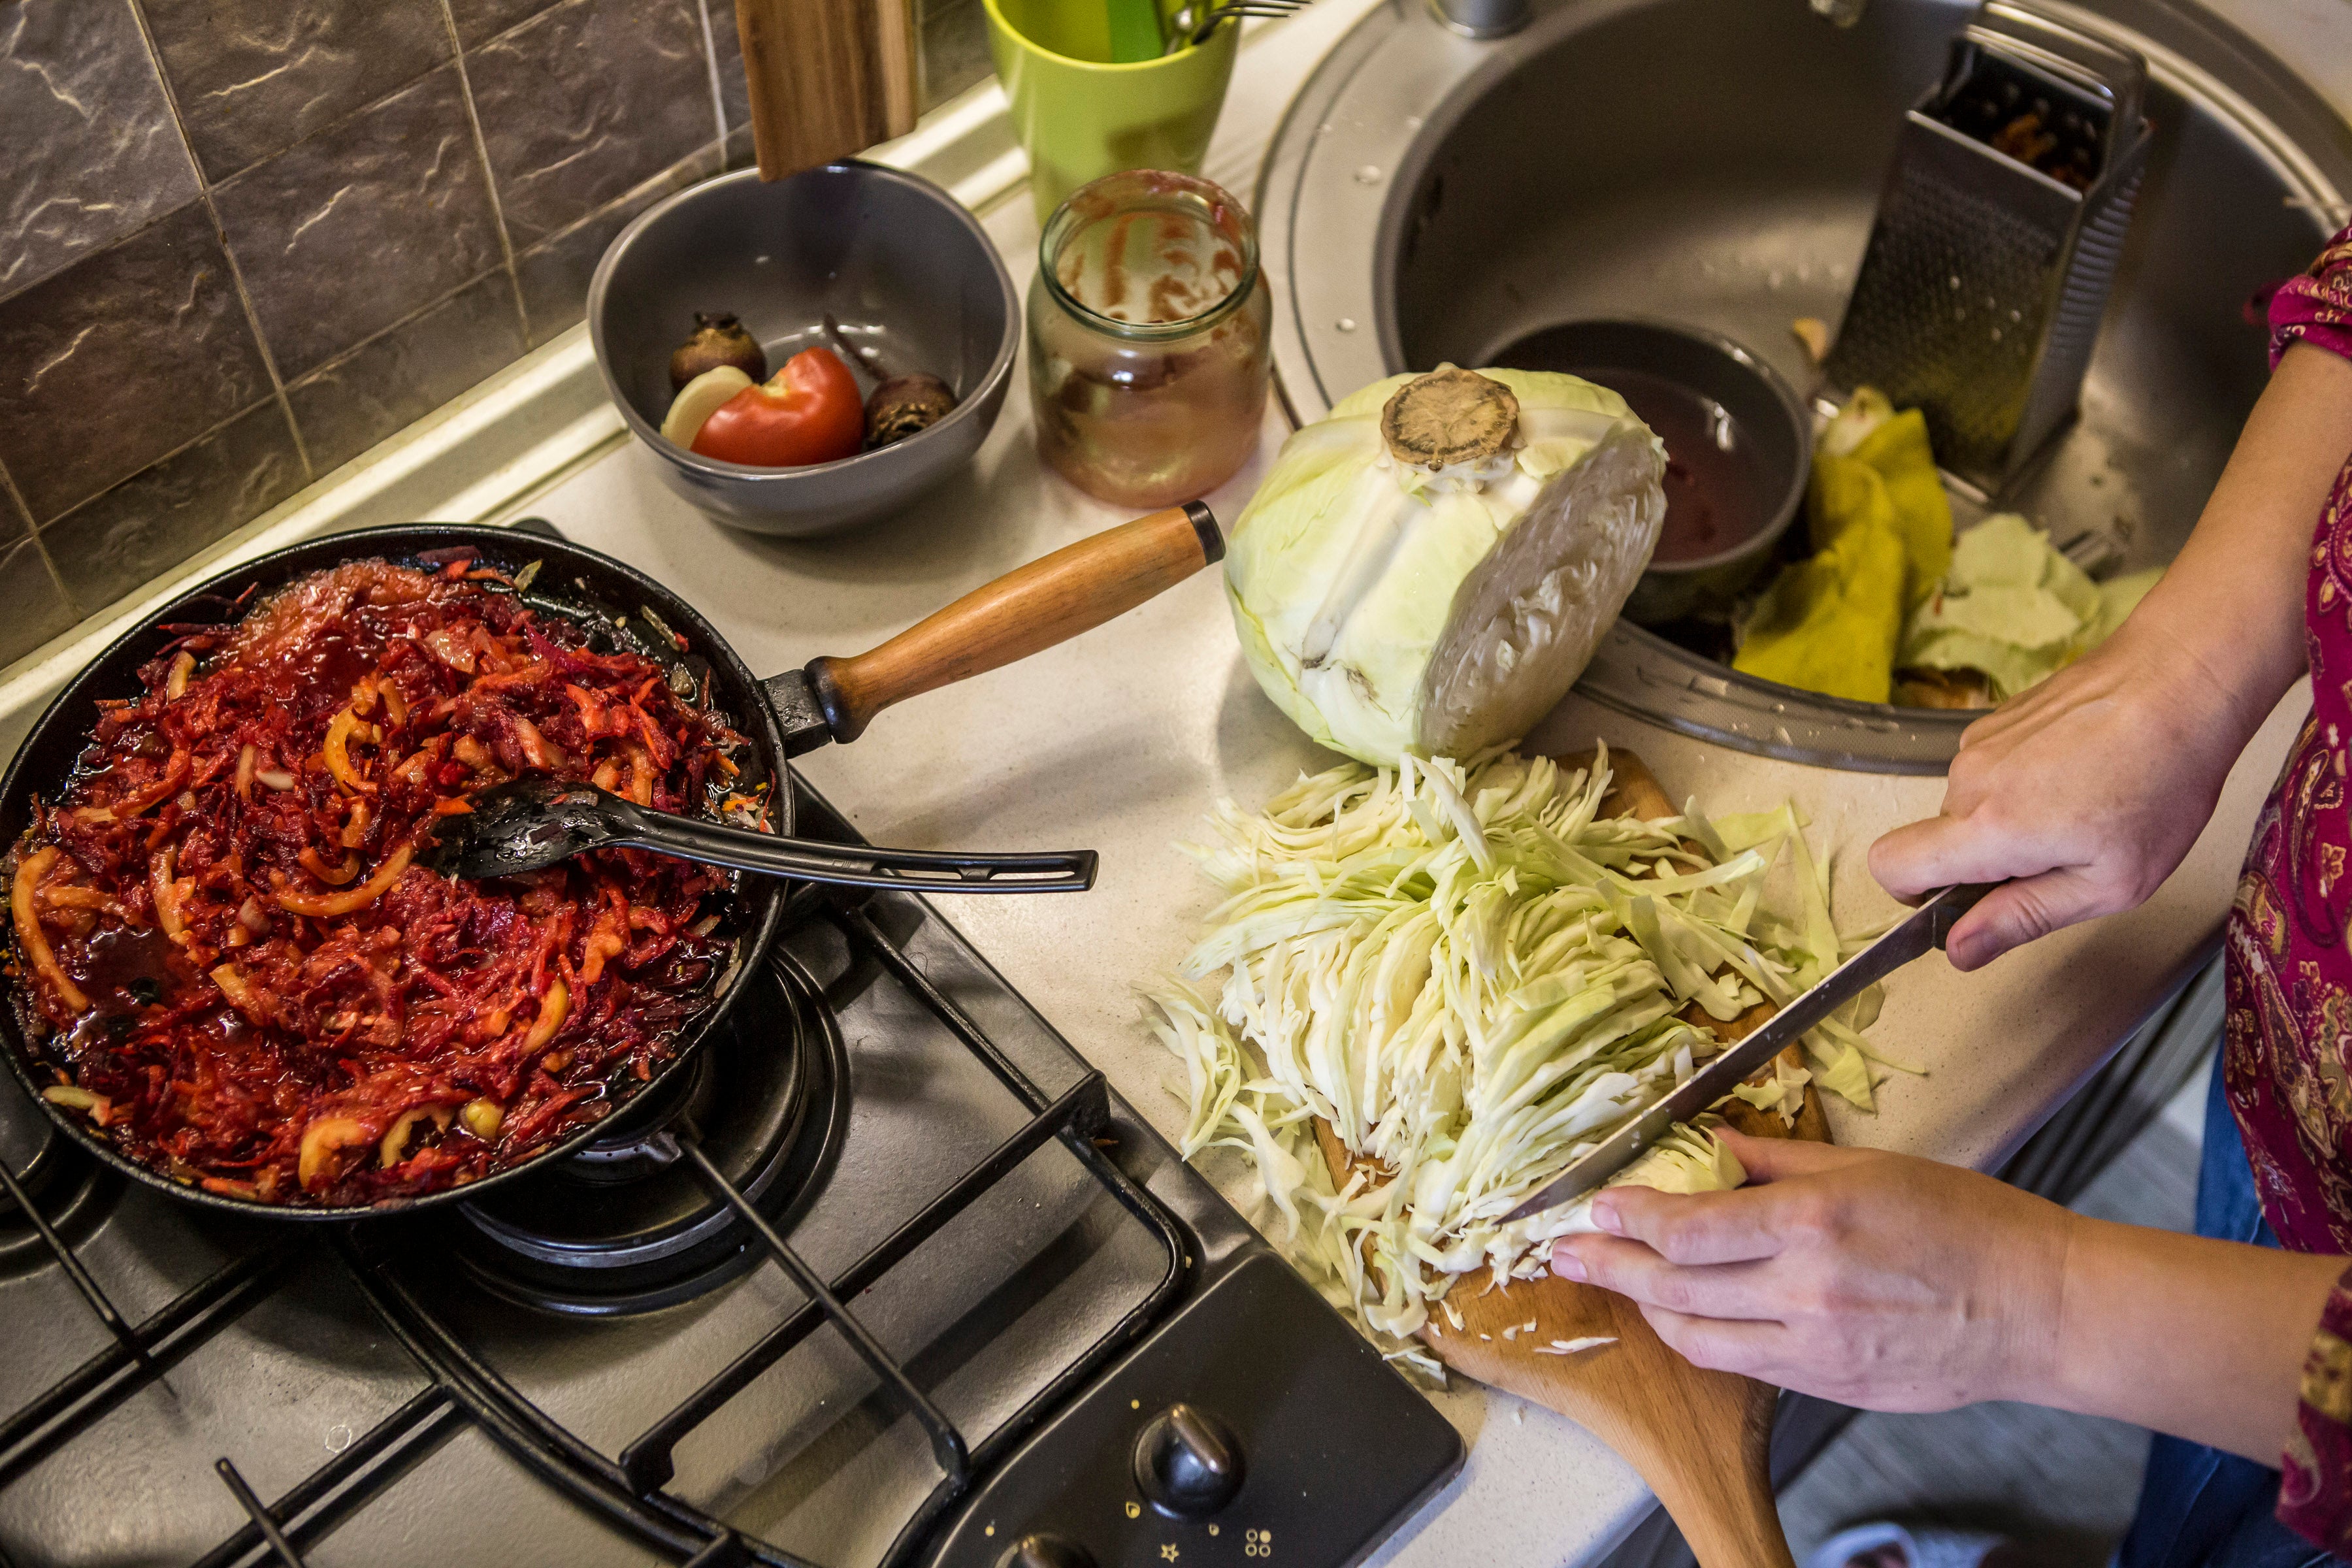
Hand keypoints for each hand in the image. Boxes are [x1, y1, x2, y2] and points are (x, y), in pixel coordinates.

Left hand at [1550, 1130, 2072, 1411]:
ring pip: (1697, 1337)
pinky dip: (1701, 1338)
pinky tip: (1683, 1315)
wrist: (2038, 1308)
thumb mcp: (1870, 1167)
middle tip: (1566, 1252)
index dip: (1629, 1220)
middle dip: (1610, 1267)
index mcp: (1814, 1221)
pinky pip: (1743, 1365)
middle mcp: (1805, 1288)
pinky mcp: (1830, 1384)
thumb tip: (1715, 1149)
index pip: (1688, 1228)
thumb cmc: (1969, 1224)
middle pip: (1675, 1285)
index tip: (1597, 1207)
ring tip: (1621, 1283)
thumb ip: (1782, 1160)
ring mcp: (1817, 1345)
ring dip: (1647, 1308)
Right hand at [1868, 619, 2255, 969]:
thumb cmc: (2161, 781)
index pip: (1891, 865)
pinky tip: (2081, 771)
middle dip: (1987, 857)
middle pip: (1939, 839)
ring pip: (1969, 804)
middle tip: (2065, 852)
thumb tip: (1960, 949)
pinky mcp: (1997, 718)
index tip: (1964, 900)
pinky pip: (1990, 769)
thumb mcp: (2110, 882)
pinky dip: (2023, 780)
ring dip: (2010, 817)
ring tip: (2084, 805)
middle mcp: (1969, 780)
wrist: (2181, 679)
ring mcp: (1980, 742)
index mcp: (1990, 828)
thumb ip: (2024, 917)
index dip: (1912, 895)